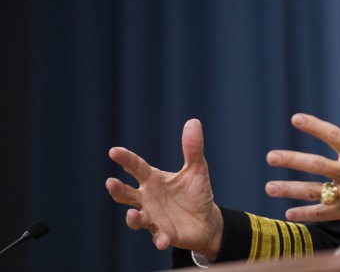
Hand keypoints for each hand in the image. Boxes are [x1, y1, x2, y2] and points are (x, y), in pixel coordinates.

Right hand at [105, 119, 223, 258]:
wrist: (205, 220)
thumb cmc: (195, 193)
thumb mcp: (196, 169)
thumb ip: (192, 148)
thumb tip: (193, 121)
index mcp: (153, 179)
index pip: (136, 167)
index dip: (125, 159)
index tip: (114, 151)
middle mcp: (147, 199)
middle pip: (127, 194)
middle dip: (118, 190)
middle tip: (110, 182)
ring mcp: (153, 218)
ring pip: (136, 219)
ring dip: (133, 218)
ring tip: (132, 214)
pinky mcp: (163, 234)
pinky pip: (158, 237)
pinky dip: (159, 239)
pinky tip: (162, 241)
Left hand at [265, 96, 339, 235]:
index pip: (332, 135)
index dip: (313, 126)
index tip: (296, 118)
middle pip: (315, 164)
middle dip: (291, 160)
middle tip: (271, 156)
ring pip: (313, 191)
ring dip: (290, 189)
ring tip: (270, 186)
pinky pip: (323, 214)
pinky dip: (305, 214)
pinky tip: (289, 213)